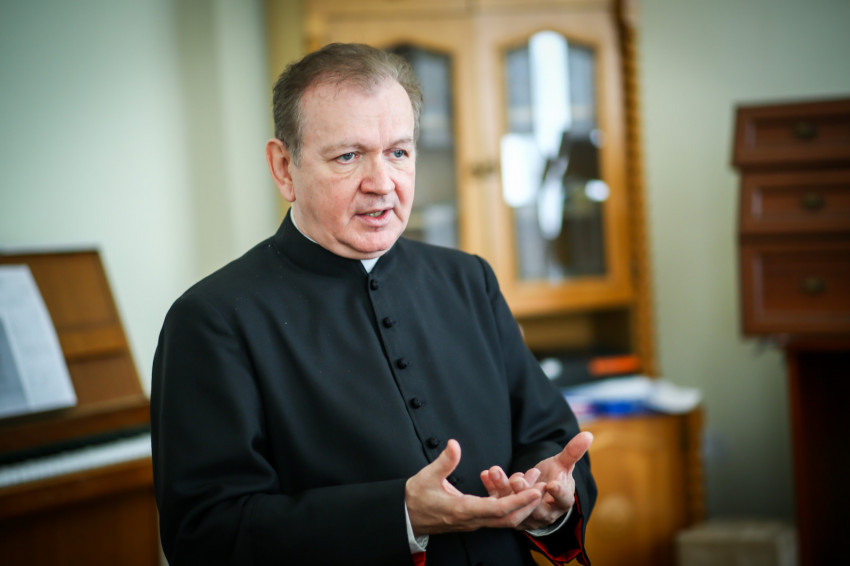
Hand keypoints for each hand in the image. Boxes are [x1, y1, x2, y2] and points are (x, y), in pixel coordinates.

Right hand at [405, 439, 544, 535]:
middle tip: (544, 486)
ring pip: (505, 520)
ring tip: (535, 486)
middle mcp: (472, 520)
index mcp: (463, 510)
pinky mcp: (473, 520)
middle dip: (529, 505)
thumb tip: (454, 444)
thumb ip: (444, 461)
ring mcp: (474, 522)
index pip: (498, 509)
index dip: (519, 501)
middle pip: (509, 519)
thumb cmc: (416, 497)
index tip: (536, 491)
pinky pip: (498, 517)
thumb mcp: (427, 476)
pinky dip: (512, 506)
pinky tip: (518, 491)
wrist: (406, 517)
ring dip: (523, 505)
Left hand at [480, 431, 592, 530]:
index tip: (552, 484)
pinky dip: (491, 488)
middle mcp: (544, 513)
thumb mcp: (563, 465)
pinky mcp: (509, 512)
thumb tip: (588, 434)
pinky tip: (485, 474)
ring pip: (514, 504)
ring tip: (494, 471)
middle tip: (517, 480)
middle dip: (524, 492)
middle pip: (534, 505)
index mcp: (562, 503)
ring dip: (503, 487)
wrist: (539, 494)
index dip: (558, 493)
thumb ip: (573, 452)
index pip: (562, 500)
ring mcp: (525, 515)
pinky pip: (499, 501)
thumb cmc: (554, 478)